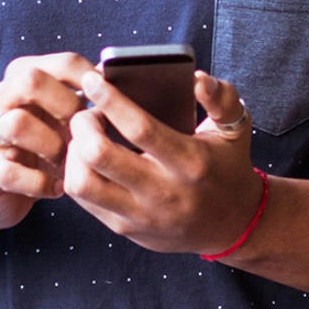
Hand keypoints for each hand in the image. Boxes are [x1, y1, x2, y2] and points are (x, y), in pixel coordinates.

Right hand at [0, 52, 96, 230]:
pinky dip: (41, 182)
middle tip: (83, 132)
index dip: (93, 82)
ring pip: (17, 123)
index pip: (63, 62)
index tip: (110, 103)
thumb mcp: (63, 119)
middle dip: (68, 106)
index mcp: (21, 78)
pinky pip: (12, 171)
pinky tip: (57, 187)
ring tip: (66, 161)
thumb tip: (117, 80)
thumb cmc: (41, 148)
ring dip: (52, 145)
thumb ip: (85, 97)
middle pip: (31, 80)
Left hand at [65, 68, 263, 254]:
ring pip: (82, 183)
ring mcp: (141, 215)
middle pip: (99, 156)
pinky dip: (76, 173)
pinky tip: (85, 159)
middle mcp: (163, 192)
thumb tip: (197, 79)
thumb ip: (222, 98)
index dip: (110, 101)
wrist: (231, 227)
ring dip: (73, 153)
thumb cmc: (228, 168)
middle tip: (88, 112)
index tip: (92, 80)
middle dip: (82, 124)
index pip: (140, 129)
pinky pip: (84, 201)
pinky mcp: (125, 229)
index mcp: (190, 162)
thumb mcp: (236, 129)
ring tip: (84, 138)